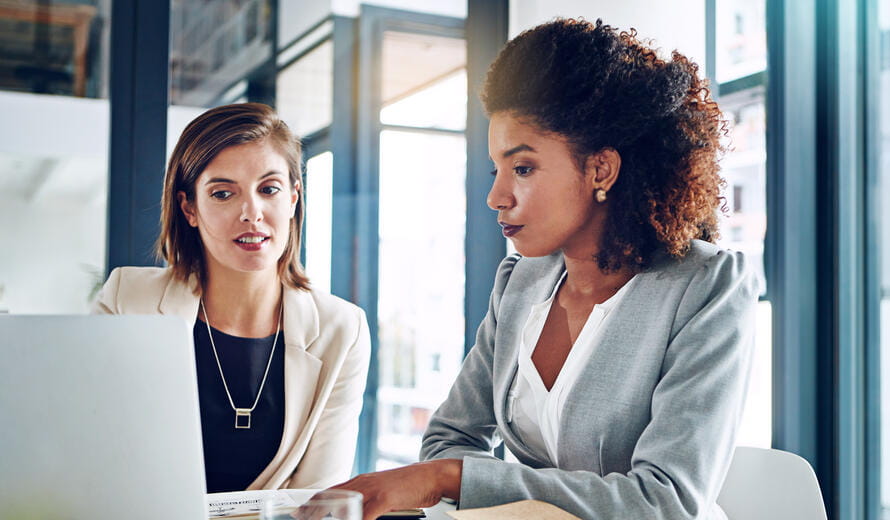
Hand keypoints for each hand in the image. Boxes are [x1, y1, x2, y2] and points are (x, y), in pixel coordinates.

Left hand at [294, 459, 461, 519]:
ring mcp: (372, 490)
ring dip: (329, 516)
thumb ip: (366, 499)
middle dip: (312, 511)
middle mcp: (362, 483)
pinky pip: (364, 515)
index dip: (311, 503)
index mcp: (360, 481)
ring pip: (342, 506)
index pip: (328, 491)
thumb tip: (354, 510)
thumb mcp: (382, 491)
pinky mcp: (384, 498)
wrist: (431, 476)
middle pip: (329, 497)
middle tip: (299, 518)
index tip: (299, 512)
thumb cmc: (408, 486)